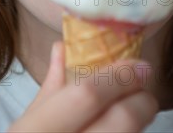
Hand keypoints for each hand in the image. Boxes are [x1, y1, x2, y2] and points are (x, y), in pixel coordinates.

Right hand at [8, 42, 158, 131]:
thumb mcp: (28, 124)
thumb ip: (51, 87)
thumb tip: (63, 46)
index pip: (87, 95)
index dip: (118, 76)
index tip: (139, 65)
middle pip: (123, 121)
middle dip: (142, 101)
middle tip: (143, 89)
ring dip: (139, 125)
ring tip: (132, 113)